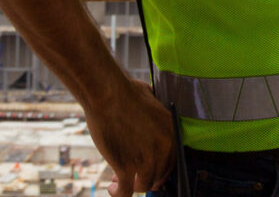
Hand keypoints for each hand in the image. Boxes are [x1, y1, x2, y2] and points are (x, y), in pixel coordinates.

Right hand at [89, 77, 175, 196]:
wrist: (106, 95)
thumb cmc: (123, 91)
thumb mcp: (149, 96)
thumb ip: (154, 107)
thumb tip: (150, 103)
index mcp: (170, 132)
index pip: (171, 161)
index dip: (158, 168)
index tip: (146, 168)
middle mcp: (163, 148)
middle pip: (159, 176)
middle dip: (145, 177)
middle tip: (131, 175)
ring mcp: (146, 159)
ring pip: (144, 186)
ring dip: (132, 185)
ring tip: (118, 181)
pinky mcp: (127, 167)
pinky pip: (126, 191)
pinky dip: (118, 193)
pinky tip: (112, 189)